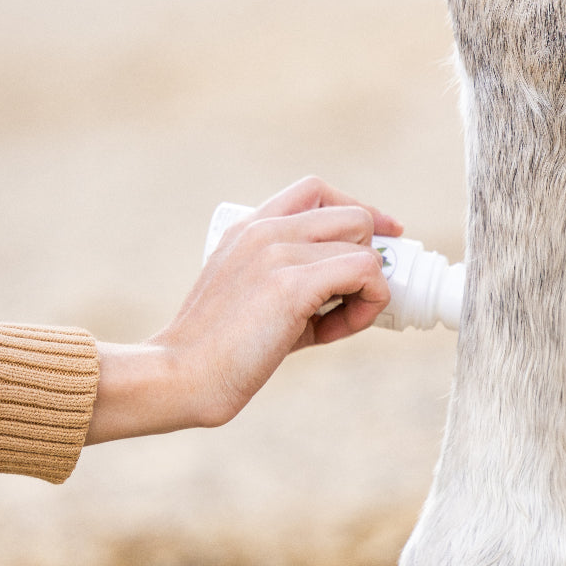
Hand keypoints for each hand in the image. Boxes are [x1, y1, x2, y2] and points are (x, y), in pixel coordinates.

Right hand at [86, 176, 400, 442]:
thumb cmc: (220, 349)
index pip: (317, 191)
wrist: (181, 375)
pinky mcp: (292, 283)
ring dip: (369, 290)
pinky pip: (365, 273)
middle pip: (354, 216)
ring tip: (339, 324)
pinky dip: (367, 304)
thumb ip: (298, 281)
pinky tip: (338, 331)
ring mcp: (277, 251)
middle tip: (359, 295)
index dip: (359, 210)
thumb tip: (356, 287)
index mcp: (249, 227)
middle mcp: (265, 229)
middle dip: (371, 254)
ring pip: (365, 248)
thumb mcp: (256, 297)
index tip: (383, 234)